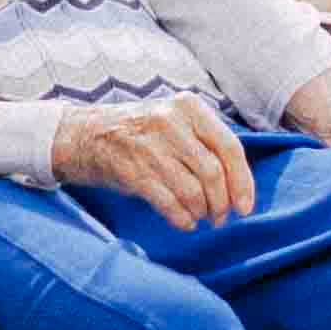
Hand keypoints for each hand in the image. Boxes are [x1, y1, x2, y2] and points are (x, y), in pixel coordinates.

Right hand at [53, 96, 253, 228]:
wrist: (85, 135)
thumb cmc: (141, 133)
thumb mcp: (175, 120)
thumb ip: (206, 142)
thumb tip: (240, 186)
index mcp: (189, 107)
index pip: (230, 147)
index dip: (243, 182)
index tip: (245, 207)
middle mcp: (171, 122)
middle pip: (213, 173)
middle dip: (222, 203)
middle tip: (220, 218)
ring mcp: (150, 146)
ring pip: (193, 192)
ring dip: (201, 213)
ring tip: (200, 218)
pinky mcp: (132, 171)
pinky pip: (169, 204)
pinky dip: (182, 219)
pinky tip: (184, 222)